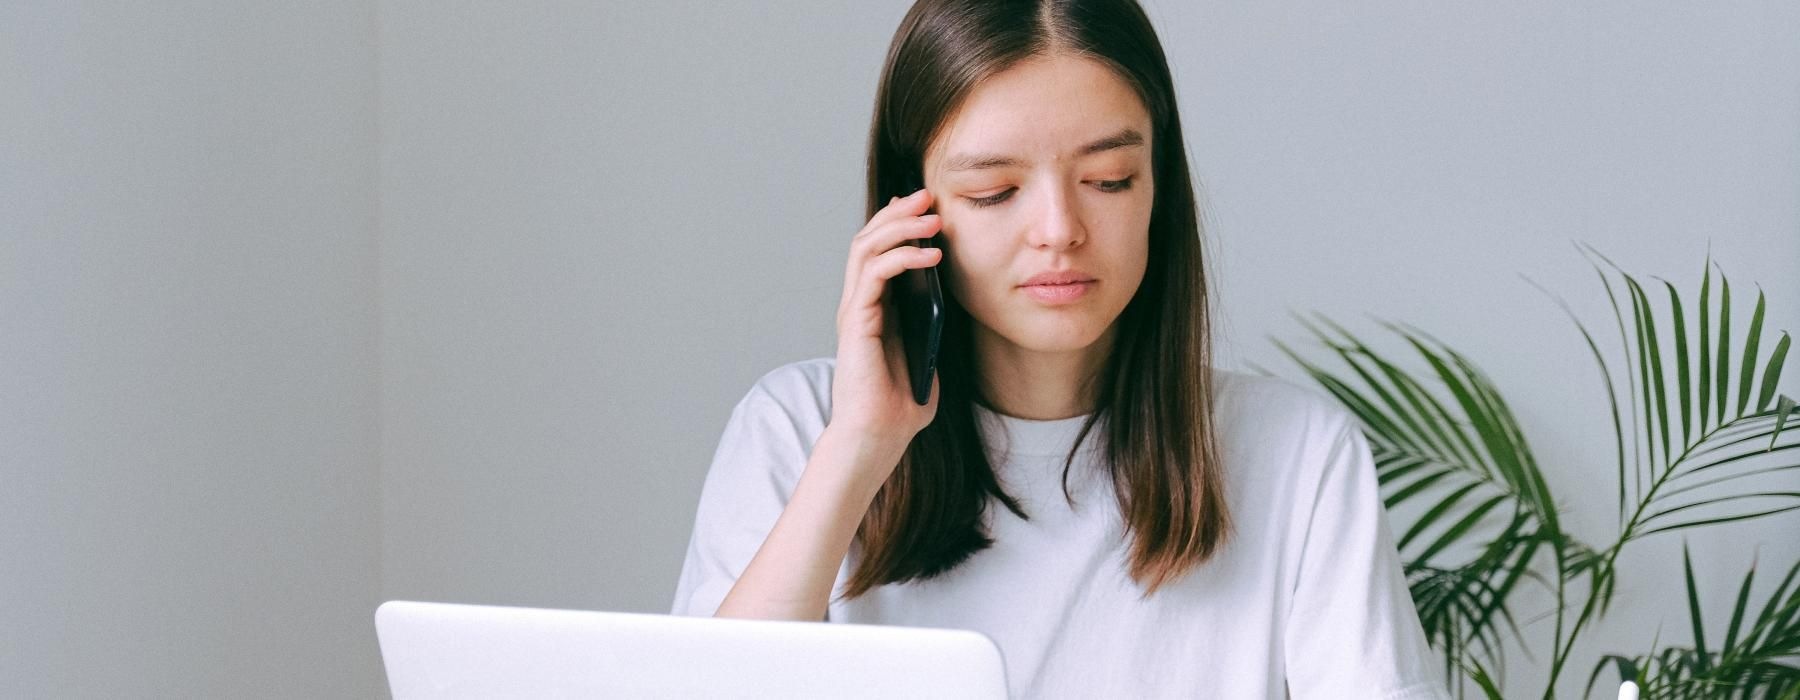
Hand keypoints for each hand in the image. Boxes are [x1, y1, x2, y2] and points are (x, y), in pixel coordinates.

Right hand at [828, 186, 943, 467]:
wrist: (879, 436)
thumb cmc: (902, 404)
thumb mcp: (928, 352)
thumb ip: (932, 325)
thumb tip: (952, 297)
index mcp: (874, 308)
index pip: (878, 251)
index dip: (899, 223)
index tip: (928, 205)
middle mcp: (859, 303)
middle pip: (869, 239)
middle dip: (898, 213)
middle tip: (927, 195)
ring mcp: (855, 311)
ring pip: (866, 248)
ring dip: (899, 226)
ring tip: (931, 215)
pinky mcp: (857, 322)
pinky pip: (875, 275)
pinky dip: (902, 257)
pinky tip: (931, 254)